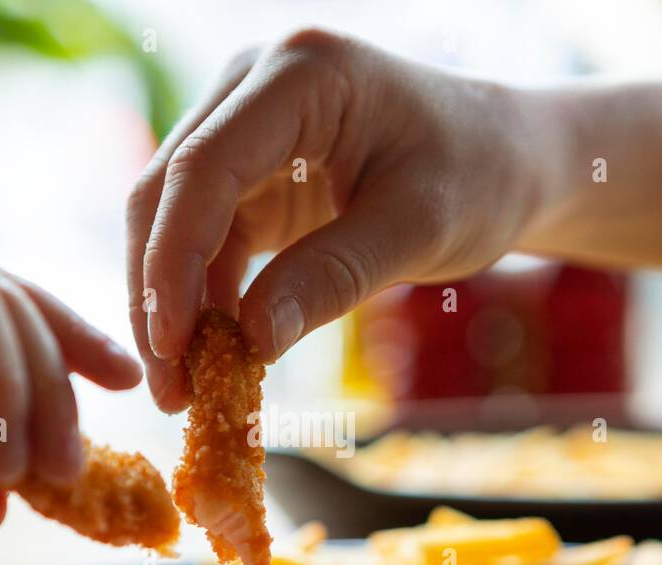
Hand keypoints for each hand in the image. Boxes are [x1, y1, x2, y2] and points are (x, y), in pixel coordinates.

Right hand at [127, 28, 541, 410]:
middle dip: (157, 295)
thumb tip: (250, 343)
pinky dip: (201, 300)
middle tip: (168, 390)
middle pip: (167, 193)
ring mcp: (244, 128)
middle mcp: (254, 88)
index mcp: (301, 75)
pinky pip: (205, 240)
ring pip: (172, 222)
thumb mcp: (419, 229)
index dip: (173, 260)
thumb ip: (334, 277)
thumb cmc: (479, 175)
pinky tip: (210, 358)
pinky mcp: (249, 174)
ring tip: (181, 391)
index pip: (204, 167)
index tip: (171, 344)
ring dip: (169, 306)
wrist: (504, 158)